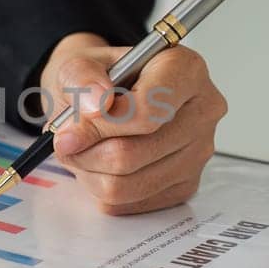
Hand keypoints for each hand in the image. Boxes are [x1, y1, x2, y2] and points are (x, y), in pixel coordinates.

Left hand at [37, 32, 226, 214]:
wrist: (107, 96)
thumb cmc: (101, 80)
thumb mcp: (79, 64)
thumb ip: (81, 78)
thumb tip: (95, 105)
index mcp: (185, 70)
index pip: (149, 111)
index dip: (102, 125)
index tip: (69, 129)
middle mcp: (202, 111)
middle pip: (133, 154)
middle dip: (87, 152)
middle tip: (66, 140)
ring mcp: (198, 152)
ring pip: (127, 185)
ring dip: (90, 172)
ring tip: (82, 150)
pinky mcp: (185, 185)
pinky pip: (129, 203)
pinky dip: (101, 188)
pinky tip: (100, 164)